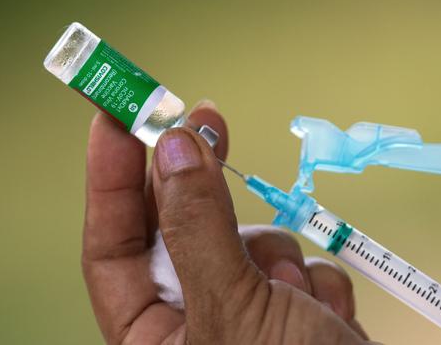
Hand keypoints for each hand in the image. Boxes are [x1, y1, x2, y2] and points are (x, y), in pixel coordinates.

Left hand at [82, 103, 369, 343]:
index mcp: (154, 339)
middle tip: (205, 118)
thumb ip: (198, 228)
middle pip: (181, 229)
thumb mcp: (234, 309)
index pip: (112, 246)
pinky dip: (316, 280)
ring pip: (250, 240)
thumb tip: (175, 149)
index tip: (120, 117)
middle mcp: (195, 323)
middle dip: (200, 186)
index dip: (112, 179)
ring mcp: (249, 314)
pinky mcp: (296, 311)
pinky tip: (328, 318)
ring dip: (280, 257)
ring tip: (299, 299)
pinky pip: (298, 264)